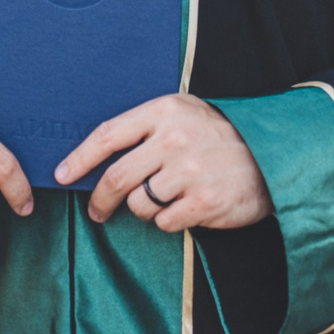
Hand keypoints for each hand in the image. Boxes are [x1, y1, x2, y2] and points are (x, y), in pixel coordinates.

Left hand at [54, 94, 272, 232]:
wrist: (272, 156)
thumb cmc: (218, 136)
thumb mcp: (183, 114)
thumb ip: (145, 130)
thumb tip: (97, 159)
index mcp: (164, 112)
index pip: (108, 136)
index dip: (79, 159)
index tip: (61, 175)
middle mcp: (174, 140)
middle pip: (116, 177)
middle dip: (100, 199)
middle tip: (97, 211)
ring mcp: (189, 172)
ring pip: (139, 204)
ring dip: (143, 209)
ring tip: (164, 199)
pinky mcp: (203, 202)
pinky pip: (163, 222)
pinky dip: (167, 220)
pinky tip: (185, 207)